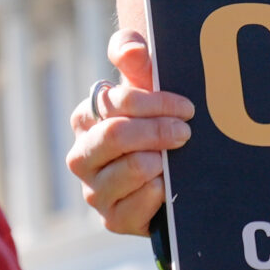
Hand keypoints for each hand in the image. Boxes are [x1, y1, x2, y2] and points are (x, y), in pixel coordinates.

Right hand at [66, 29, 194, 236]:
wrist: (174, 174)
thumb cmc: (156, 122)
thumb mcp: (148, 86)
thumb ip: (135, 57)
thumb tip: (132, 49)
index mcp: (86, 118)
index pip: (115, 102)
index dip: (155, 102)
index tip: (187, 107)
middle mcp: (82, 155)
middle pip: (116, 135)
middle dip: (158, 130)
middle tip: (185, 131)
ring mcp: (94, 191)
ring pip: (130, 169)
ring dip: (161, 161)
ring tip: (175, 158)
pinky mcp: (112, 220)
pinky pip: (137, 205)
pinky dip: (159, 192)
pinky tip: (168, 185)